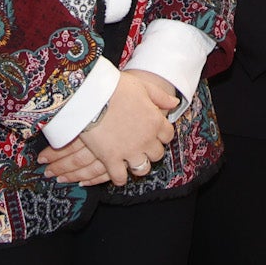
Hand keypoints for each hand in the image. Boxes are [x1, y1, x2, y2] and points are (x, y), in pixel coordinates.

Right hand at [38, 69, 176, 186]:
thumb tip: (175, 103)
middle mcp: (146, 139)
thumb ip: (160, 96)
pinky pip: (120, 178)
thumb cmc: (115, 87)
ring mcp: (129, 151)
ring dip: (139, 165)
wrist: (90, 96)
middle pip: (157, 154)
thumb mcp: (142, 86)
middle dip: (151, 150)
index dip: (161, 135)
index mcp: (155, 121)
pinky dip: (119, 178)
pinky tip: (116, 173)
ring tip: (131, 161)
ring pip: (143, 168)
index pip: (168, 135)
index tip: (153, 133)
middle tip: (141, 146)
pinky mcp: (111, 159)